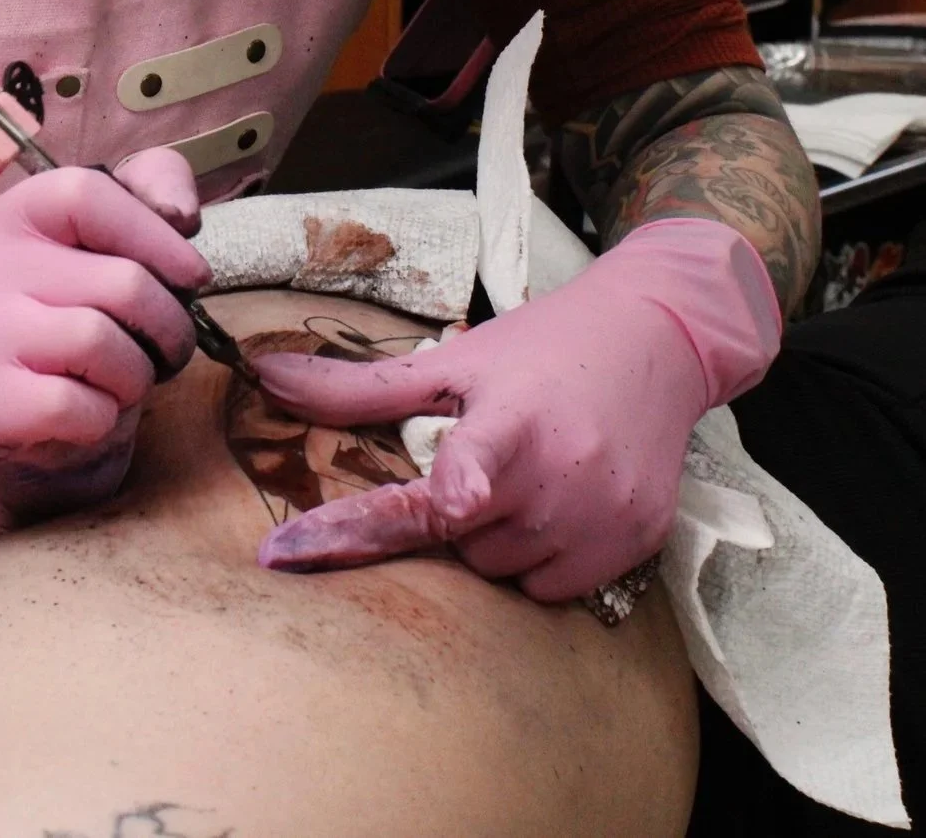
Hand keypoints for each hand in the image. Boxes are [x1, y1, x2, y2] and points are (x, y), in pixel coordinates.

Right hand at [0, 164, 209, 546]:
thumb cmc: (64, 317)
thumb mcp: (99, 245)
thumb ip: (147, 192)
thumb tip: (179, 213)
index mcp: (9, 216)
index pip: (86, 195)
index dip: (156, 235)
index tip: (192, 275)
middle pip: (122, 282)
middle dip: (169, 326)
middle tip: (165, 349)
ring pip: (101, 343)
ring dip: (135, 375)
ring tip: (120, 380)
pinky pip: (79, 407)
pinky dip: (102, 418)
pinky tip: (84, 413)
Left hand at [249, 218, 778, 600]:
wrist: (660, 336)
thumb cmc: (546, 345)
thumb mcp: (454, 359)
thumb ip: (360, 386)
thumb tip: (265, 378)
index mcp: (507, 427)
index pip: (430, 499)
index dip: (361, 530)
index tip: (288, 554)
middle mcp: (558, 480)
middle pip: (461, 546)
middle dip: (456, 515)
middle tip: (485, 459)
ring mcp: (601, 517)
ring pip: (505, 574)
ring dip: (499, 539)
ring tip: (531, 474)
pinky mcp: (637, 540)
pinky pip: (557, 589)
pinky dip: (546, 560)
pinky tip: (562, 502)